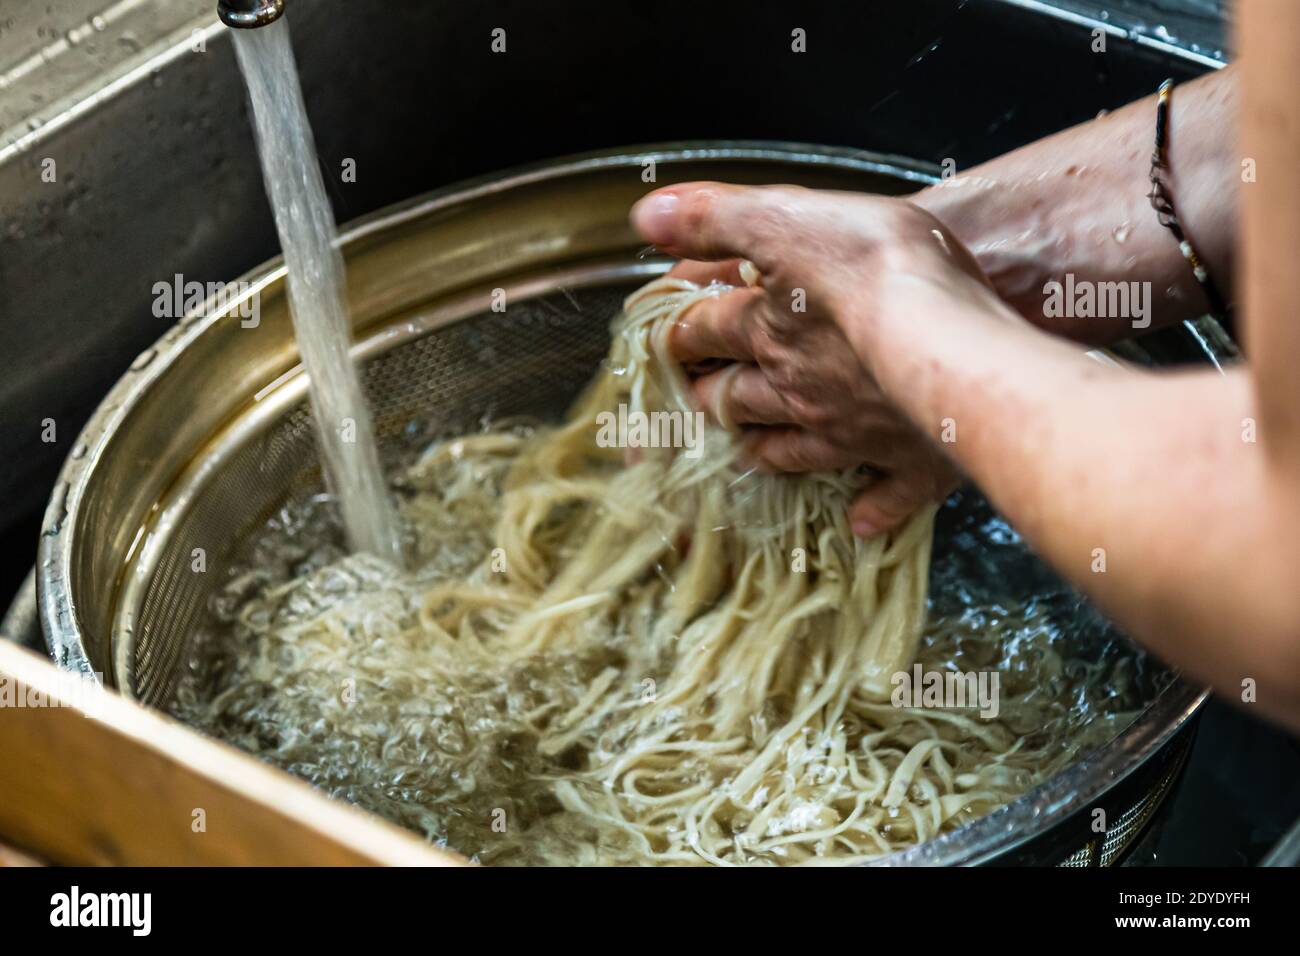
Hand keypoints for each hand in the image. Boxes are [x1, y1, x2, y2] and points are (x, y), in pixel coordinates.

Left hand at [629, 183, 1005, 535]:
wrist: (957, 340)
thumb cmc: (880, 268)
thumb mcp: (787, 216)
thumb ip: (717, 216)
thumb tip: (648, 215)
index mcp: (768, 331)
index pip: (706, 331)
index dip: (680, 332)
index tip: (665, 341)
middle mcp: (800, 389)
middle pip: (739, 399)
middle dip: (712, 398)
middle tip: (695, 401)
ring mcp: (852, 433)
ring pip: (792, 448)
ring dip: (765, 450)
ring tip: (748, 454)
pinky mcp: (912, 463)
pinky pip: (887, 494)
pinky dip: (871, 509)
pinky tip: (862, 521)